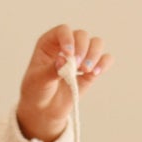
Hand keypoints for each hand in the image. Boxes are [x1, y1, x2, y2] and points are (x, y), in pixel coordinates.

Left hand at [14, 24, 112, 141]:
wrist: (43, 111)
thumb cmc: (36, 91)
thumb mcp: (38, 80)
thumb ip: (50, 70)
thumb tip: (64, 59)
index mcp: (50, 43)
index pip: (63, 30)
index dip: (68, 38)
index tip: (68, 54)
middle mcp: (67, 46)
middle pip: (82, 35)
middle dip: (83, 49)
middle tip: (78, 66)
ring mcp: (80, 57)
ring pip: (96, 43)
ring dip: (94, 55)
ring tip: (86, 70)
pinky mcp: (90, 71)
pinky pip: (105, 59)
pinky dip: (104, 63)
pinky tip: (95, 73)